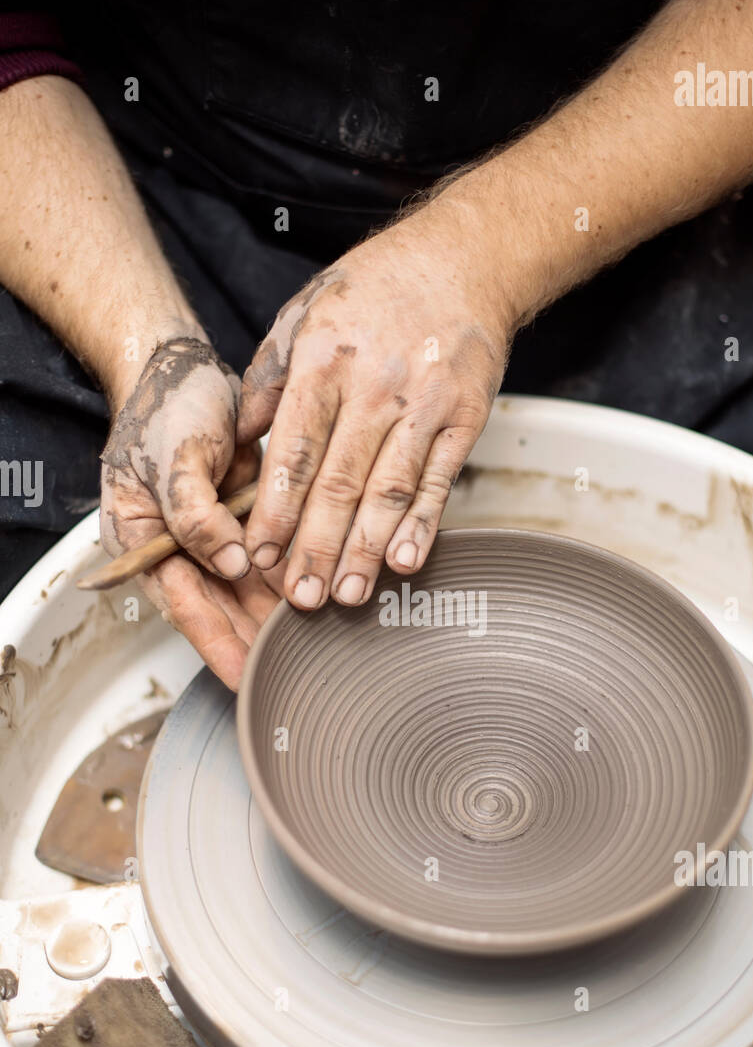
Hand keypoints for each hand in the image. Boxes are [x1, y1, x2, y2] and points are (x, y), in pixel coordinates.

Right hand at [100, 335, 284, 689]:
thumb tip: (229, 565)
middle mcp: (177, 548)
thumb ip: (196, 515)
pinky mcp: (242, 522)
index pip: (182, 604)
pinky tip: (317, 595)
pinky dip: (288, 577)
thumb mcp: (176, 459)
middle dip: (253, 642)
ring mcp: (212, 537)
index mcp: (142, 541)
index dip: (216, 643)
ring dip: (276, 614)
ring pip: (246, 591)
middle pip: (217, 608)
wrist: (186, 369)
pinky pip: (267, 559)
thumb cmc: (167, 407)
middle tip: (290, 676)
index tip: (245, 677)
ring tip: (312, 647)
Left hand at [238, 213, 512, 607]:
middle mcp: (375, 387)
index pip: (293, 453)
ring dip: (366, 549)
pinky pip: (440, 480)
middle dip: (317, 547)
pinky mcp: (465, 417)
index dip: (275, 512)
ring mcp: (424, 404)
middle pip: (339, 483)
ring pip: (388, 489)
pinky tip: (404, 561)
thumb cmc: (376, 288)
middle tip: (300, 599)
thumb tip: (235, 442)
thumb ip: (269, 380)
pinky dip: (422, 524)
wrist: (465, 257)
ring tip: (348, 595)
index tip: (258, 556)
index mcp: (325, 362)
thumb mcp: (305, 315)